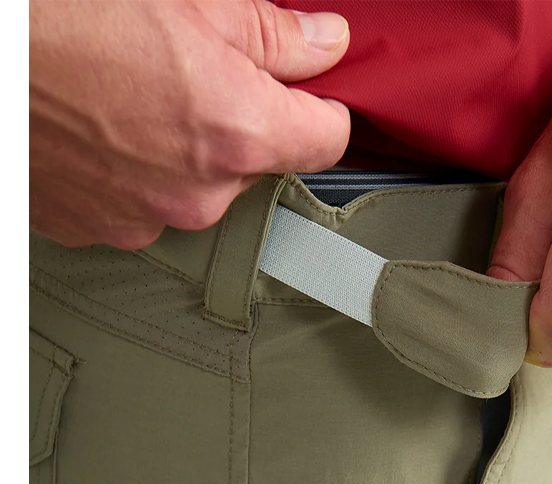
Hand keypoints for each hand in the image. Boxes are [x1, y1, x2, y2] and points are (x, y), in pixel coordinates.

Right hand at [30, 0, 350, 248]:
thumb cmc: (64, 16)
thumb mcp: (188, 0)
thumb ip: (271, 34)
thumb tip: (324, 43)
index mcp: (237, 131)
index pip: (326, 142)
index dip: (324, 112)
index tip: (312, 97)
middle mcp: (200, 192)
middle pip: (253, 164)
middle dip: (236, 124)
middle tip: (187, 73)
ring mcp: (147, 219)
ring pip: (195, 187)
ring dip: (180, 152)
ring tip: (129, 98)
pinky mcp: (100, 231)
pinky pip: (141, 204)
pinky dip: (132, 173)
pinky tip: (99, 129)